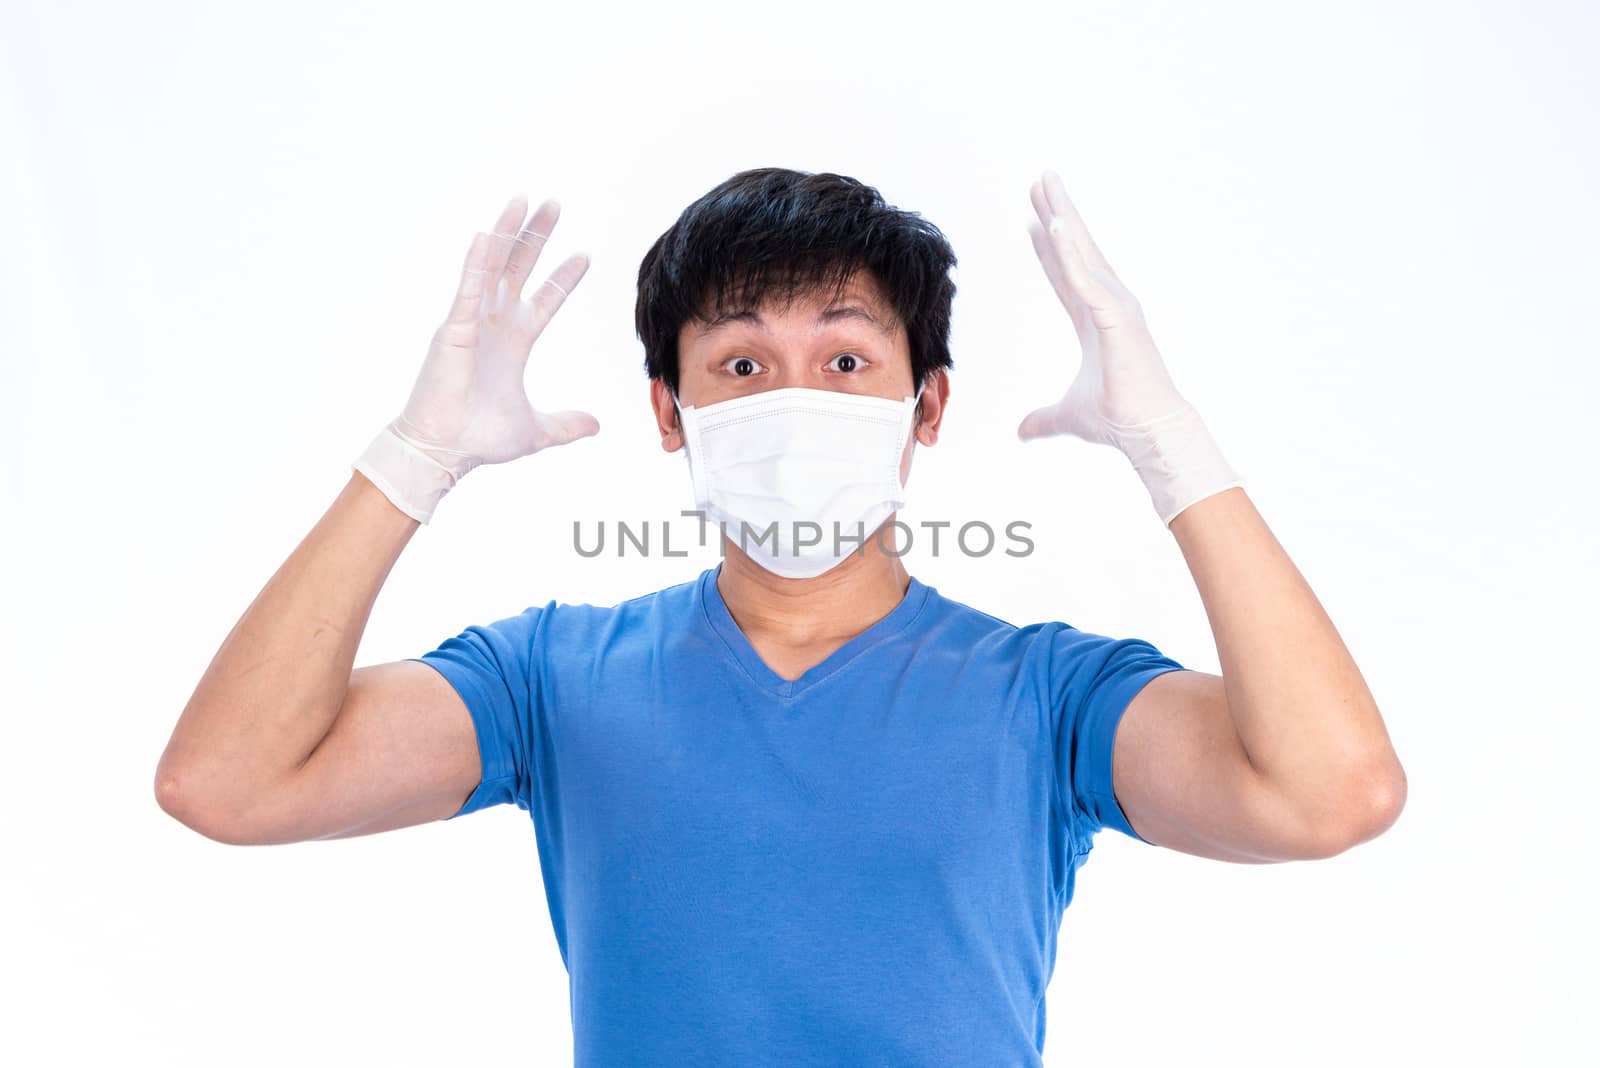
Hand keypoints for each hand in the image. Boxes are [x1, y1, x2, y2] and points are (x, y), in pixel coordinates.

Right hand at [353, 195, 596, 522]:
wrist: (445, 451)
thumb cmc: (479, 437)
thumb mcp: (537, 430)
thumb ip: (566, 424)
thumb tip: (596, 425)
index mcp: (514, 341)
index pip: (545, 299)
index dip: (563, 277)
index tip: (585, 254)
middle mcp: (494, 323)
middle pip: (519, 268)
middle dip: (536, 236)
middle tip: (554, 204)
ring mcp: (473, 322)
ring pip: (493, 266)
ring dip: (508, 234)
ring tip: (524, 200)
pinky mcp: (453, 329)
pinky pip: (467, 289)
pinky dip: (476, 264)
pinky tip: (486, 235)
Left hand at [1017, 170, 1242, 525]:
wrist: (1148, 432)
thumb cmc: (1119, 419)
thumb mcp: (1068, 416)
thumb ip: (1043, 419)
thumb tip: (1021, 432)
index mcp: (1095, 319)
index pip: (1066, 275)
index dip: (1049, 248)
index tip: (1035, 220)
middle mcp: (1107, 304)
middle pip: (1075, 249)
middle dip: (1057, 212)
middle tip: (1040, 180)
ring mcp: (1114, 306)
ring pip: (1081, 252)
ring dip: (1062, 216)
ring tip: (1045, 184)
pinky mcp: (1115, 317)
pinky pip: (1085, 279)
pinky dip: (1068, 253)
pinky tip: (1051, 225)